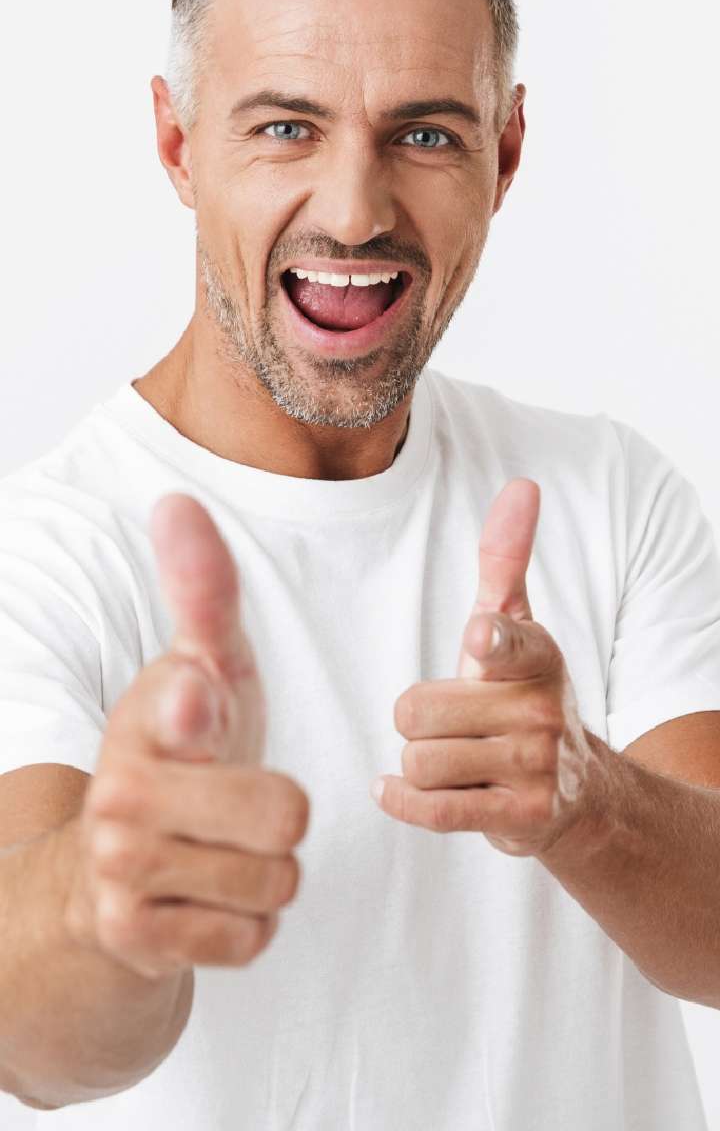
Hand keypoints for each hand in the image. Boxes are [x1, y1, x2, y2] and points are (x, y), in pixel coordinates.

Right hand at [63, 494, 309, 980]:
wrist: (118, 864)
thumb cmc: (187, 752)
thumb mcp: (206, 670)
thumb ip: (204, 595)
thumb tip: (177, 501)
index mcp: (148, 716)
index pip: (186, 706)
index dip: (198, 710)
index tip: (196, 701)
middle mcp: (123, 793)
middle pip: (286, 817)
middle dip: (285, 816)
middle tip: (243, 804)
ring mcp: (122, 871)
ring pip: (277, 883)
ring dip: (269, 871)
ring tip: (225, 849)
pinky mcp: (136, 938)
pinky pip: (252, 938)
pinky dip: (247, 922)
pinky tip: (209, 896)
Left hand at [371, 479, 595, 856]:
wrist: (571, 791)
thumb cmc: (519, 693)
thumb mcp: (516, 625)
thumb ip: (506, 559)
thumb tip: (523, 485)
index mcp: (539, 657)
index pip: (507, 643)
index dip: (491, 643)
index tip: (479, 639)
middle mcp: (543, 711)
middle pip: (416, 712)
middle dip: (416, 720)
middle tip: (452, 725)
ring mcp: (535, 768)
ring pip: (419, 761)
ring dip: (419, 764)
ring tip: (456, 760)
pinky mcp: (521, 819)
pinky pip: (434, 810)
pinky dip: (404, 801)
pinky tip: (397, 789)